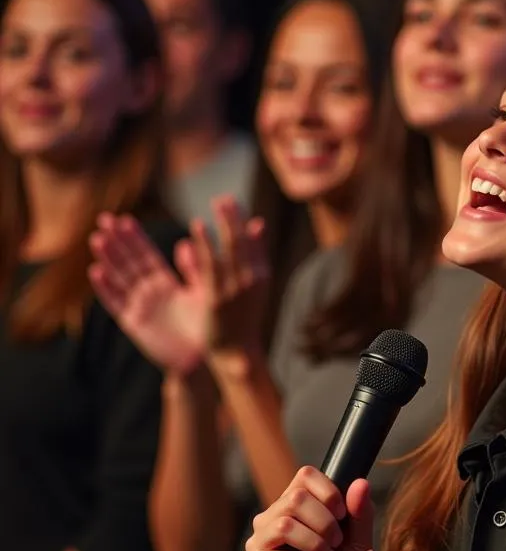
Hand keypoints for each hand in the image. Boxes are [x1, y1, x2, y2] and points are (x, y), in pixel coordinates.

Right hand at [89, 214, 209, 373]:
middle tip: (103, 219)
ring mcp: (139, 306)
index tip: (124, 219)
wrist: (202, 358)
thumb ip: (194, 269)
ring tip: (97, 238)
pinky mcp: (133, 323)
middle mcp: (149, 292)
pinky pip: (116, 303)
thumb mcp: (202, 292)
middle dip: (117, 242)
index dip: (136, 238)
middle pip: (129, 262)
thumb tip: (185, 241)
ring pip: (120, 278)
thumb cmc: (206, 326)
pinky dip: (106, 288)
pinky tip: (96, 272)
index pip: (147, 255)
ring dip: (108, 259)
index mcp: (166, 283)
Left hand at [192, 196, 268, 372]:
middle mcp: (252, 279)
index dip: (243, 220)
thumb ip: (253, 255)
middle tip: (223, 198)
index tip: (232, 201)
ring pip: (230, 249)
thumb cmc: (242, 318)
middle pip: (243, 241)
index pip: (253, 241)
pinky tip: (198, 227)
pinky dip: (205, 244)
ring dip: (223, 224)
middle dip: (234, 217)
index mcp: (262, 275)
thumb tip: (258, 224)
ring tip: (216, 203)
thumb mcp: (254, 285)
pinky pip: (211, 265)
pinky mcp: (218, 298)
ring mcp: (236, 289)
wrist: (236, 352)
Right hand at [245, 470, 374, 550]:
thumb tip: (361, 482)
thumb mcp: (357, 542)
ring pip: (284, 524)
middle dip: (325, 522)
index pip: (306, 475)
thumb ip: (360, 513)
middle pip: (295, 498)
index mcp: (296, 501)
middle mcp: (273, 515)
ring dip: (314, 542)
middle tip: (338, 542)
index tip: (343, 514)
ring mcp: (260, 541)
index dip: (328, 491)